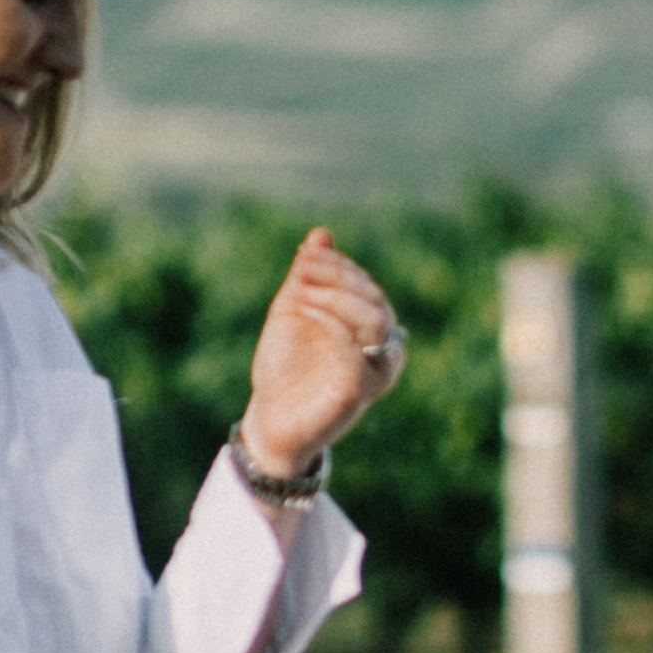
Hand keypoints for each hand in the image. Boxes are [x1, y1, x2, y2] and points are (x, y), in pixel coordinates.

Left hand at [235, 228, 403, 480]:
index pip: (367, 288)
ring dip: (337, 297)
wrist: (269, 419)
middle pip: (375, 301)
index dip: (339, 267)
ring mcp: (375, 373)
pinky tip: (304, 311)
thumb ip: (308, 277)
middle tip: (303, 268)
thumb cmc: (285, 368)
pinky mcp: (358, 392)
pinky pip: (355, 352)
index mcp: (372, 331)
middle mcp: (382, 352)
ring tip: (301, 291)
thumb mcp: (294, 311)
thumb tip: (321, 234)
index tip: (305, 255)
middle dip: (338, 278)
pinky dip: (330, 325)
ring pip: (375, 322)